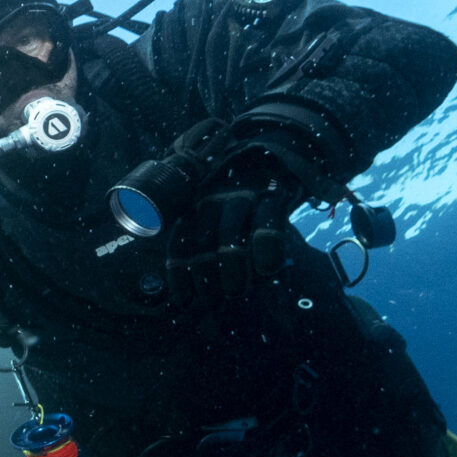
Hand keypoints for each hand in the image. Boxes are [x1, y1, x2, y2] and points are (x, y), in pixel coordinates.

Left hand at [165, 149, 299, 308]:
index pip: (180, 242)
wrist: (277, 154)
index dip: (180, 274)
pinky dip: (267, 250)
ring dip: (232, 270)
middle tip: (214, 303)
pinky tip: (267, 270)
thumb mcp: (217, 213)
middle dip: (205, 277)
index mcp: (195, 205)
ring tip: (236, 292)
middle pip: (202, 242)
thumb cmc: (242, 198)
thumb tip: (195, 294)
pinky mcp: (274, 194)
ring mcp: (243, 195)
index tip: (183, 301)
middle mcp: (213, 199)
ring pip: (231, 235)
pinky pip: (268, 224)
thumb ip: (206, 244)